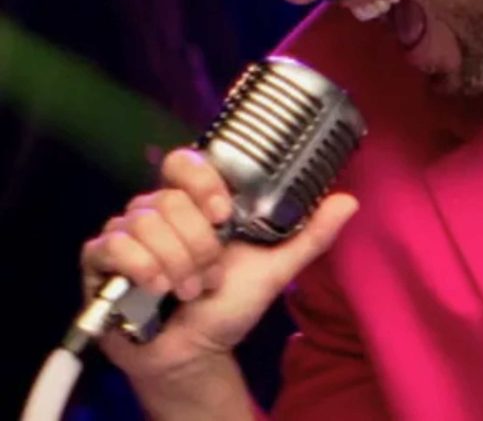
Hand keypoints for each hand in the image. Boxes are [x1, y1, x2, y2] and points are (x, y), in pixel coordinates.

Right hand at [80, 147, 357, 384]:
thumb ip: (310, 235)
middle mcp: (158, 211)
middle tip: (212, 275)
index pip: (184, 162)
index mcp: (195, 204)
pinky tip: (157, 289)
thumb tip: (349, 201)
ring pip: (143, 222)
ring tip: (192, 291)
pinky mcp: (101, 263)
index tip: (224, 213)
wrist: (196, 353)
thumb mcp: (275, 269)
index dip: (202, 180)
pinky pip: (111, 245)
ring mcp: (127, 234)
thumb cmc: (229, 306)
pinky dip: (141, 267)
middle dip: (198, 243)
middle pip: (168, 199)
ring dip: (176, 262)